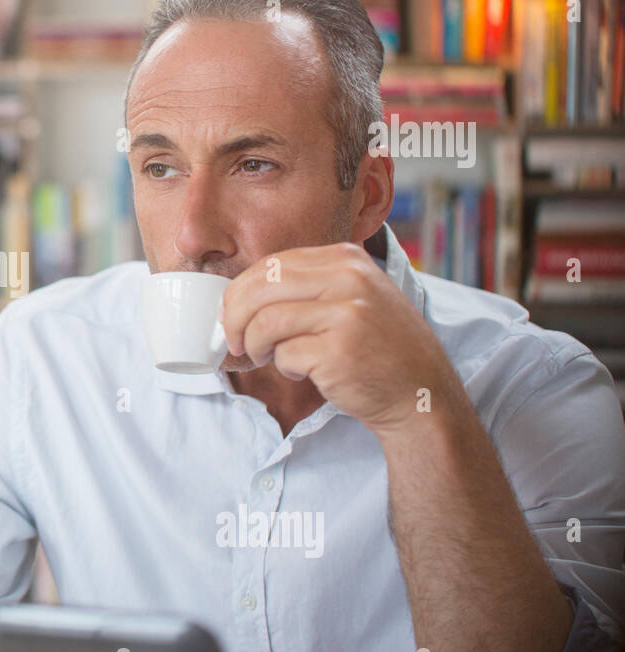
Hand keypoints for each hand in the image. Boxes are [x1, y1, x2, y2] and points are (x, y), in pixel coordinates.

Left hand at [219, 242, 458, 435]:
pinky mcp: (339, 352)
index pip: (273, 264)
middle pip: (262, 288)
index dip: (241, 291)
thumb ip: (306, 286)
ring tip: (263, 358)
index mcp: (346, 259)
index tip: (230, 314)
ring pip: (266, 322)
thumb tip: (238, 296)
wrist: (420, 392)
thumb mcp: (351, 298)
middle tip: (234, 341)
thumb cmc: (376, 348)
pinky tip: (302, 372)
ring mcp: (346, 314)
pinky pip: (285, 355)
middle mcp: (349, 279)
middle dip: (234, 317)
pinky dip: (284, 367)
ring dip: (254, 345)